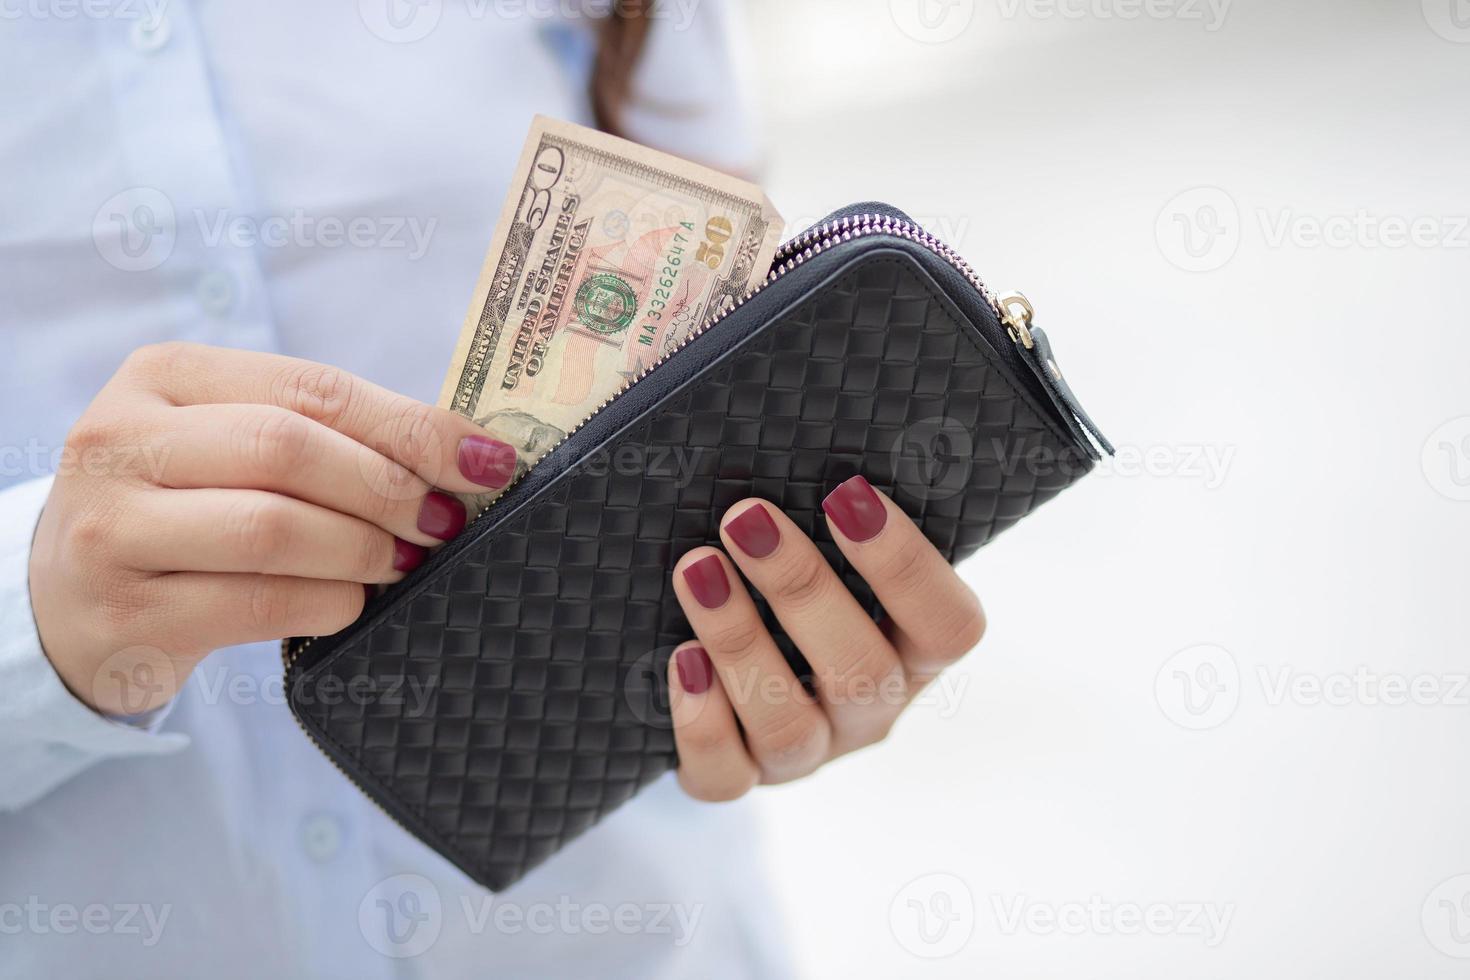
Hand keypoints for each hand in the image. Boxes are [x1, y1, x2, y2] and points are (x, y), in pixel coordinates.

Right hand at [28, 342, 517, 714]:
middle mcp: (121, 439)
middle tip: (442, 522)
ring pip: (271, 527)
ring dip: (363, 549)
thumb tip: (466, 454)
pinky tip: (351, 602)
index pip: (312, 388)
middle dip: (388, 488)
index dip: (412, 426)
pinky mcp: (124, 612)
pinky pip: (257, 603)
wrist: (67, 602)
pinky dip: (329, 603)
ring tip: (403, 562)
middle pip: (288, 448)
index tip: (486, 460)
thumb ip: (328, 436)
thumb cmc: (185, 512)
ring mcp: (111, 528)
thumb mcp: (233, 448)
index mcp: (165, 375)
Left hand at [667, 476, 985, 799]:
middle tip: (745, 518)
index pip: (949, 626)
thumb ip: (827, 505)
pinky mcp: (740, 778)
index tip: (847, 494)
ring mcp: (809, 753)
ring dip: (741, 641)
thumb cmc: (780, 570)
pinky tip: (681, 659)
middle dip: (802, 588)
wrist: (715, 660)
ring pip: (791, 725)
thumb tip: (804, 425)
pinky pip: (725, 777)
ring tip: (696, 570)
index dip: (906, 566)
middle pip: (864, 672)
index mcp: (912, 649)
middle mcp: (871, 710)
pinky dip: (701, 721)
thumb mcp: (820, 541)